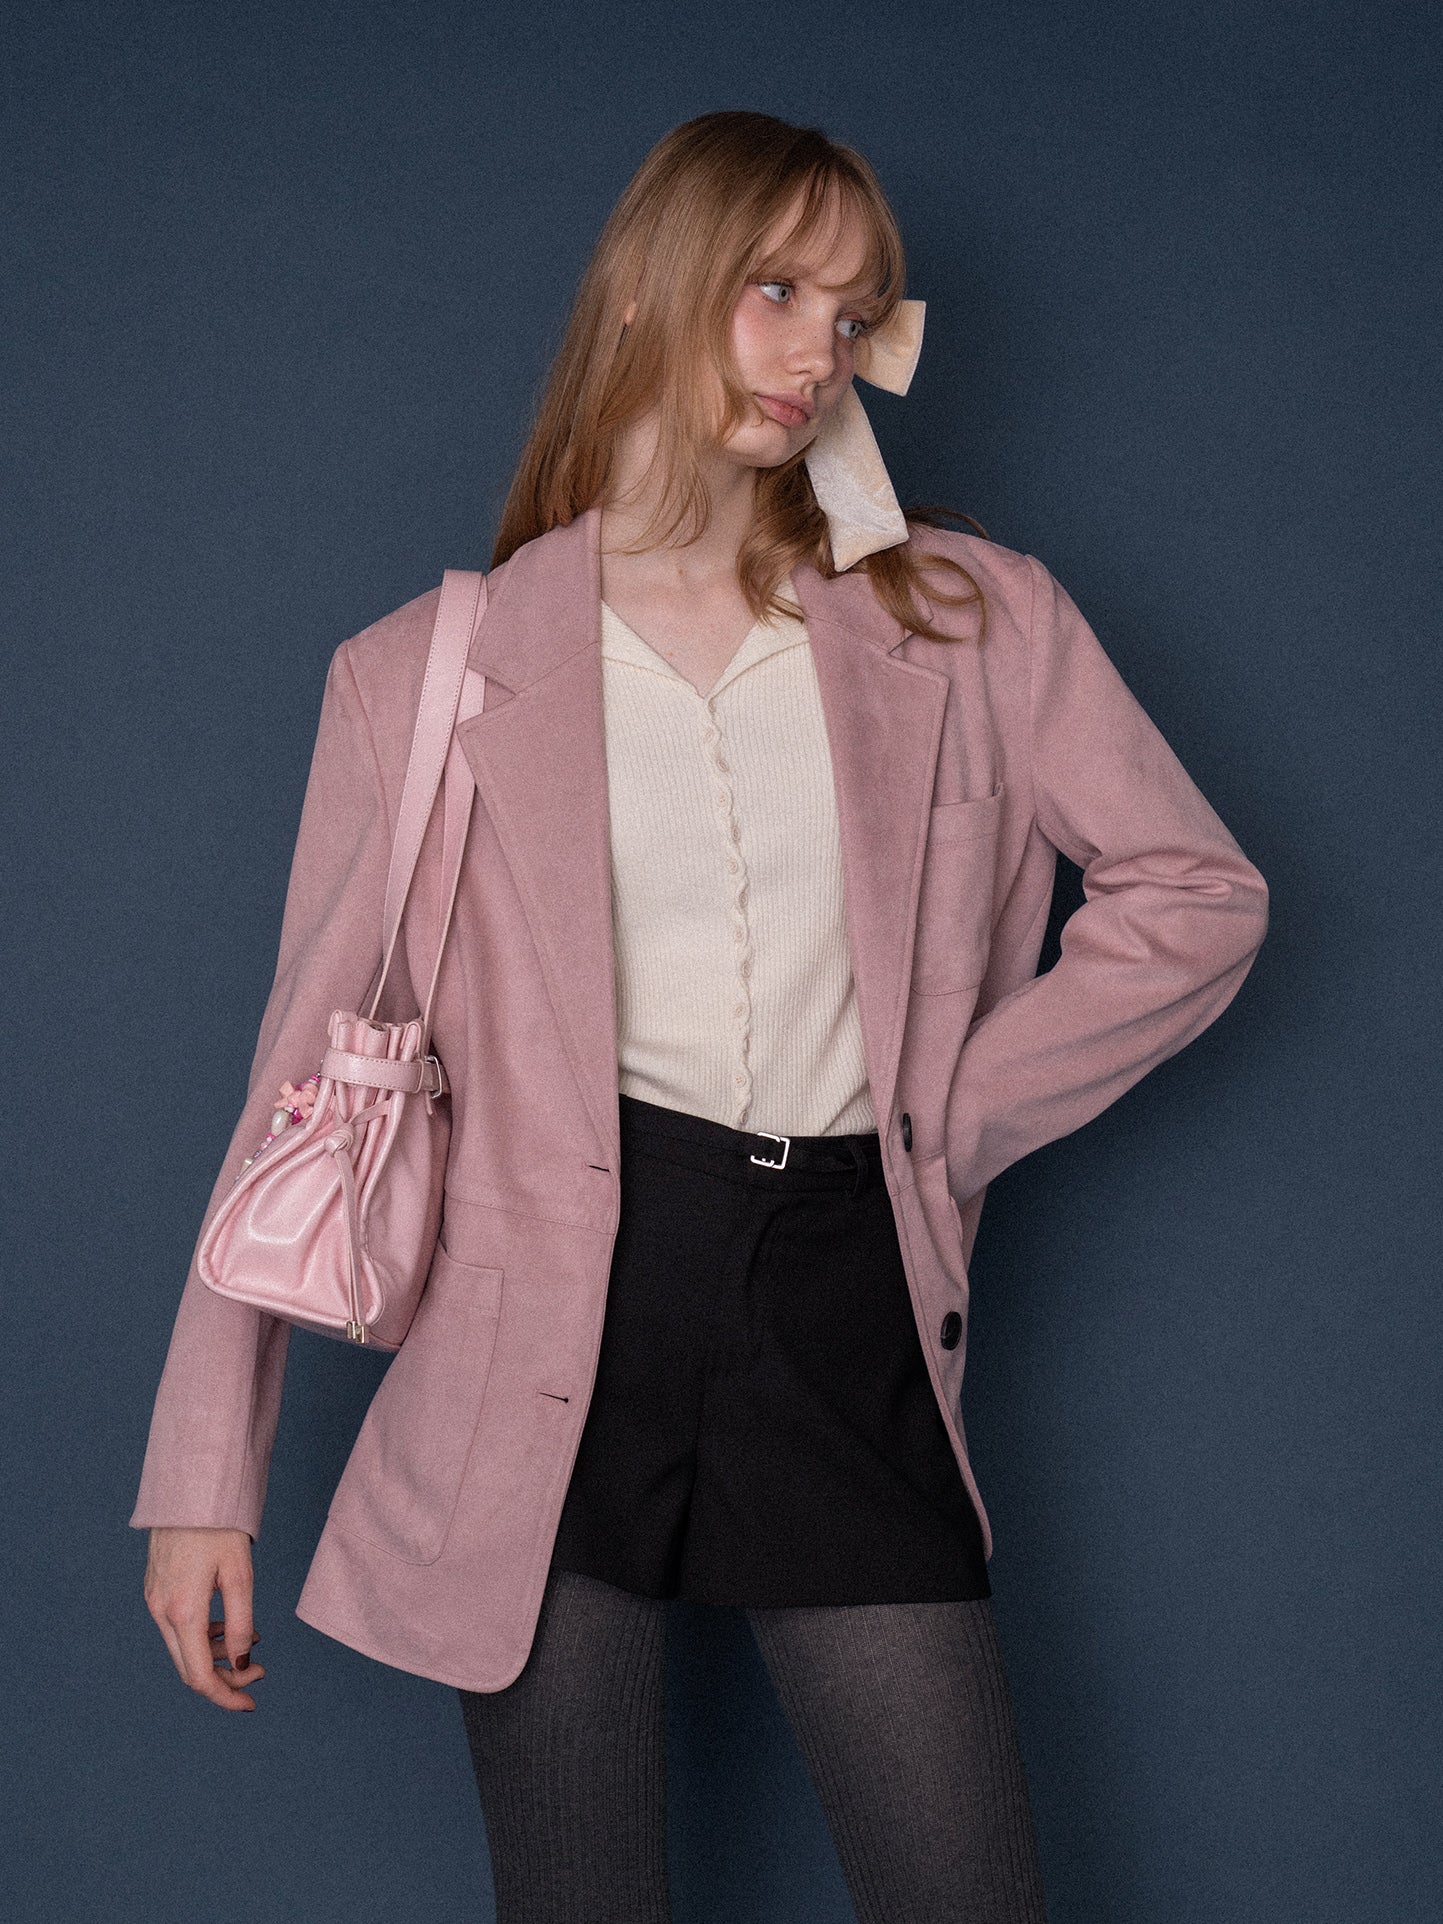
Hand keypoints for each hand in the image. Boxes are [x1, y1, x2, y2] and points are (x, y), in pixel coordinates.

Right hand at [144, 1526, 266, 1711]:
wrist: (188, 1488)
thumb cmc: (219, 1526)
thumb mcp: (240, 1574)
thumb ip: (241, 1623)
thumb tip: (244, 1664)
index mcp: (182, 1612)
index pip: (200, 1676)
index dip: (226, 1696)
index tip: (252, 1703)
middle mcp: (161, 1611)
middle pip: (190, 1668)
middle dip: (226, 1677)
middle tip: (261, 1671)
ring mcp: (154, 1600)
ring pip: (183, 1648)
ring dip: (217, 1654)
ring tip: (252, 1639)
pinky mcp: (155, 1589)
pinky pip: (177, 1627)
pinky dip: (204, 1635)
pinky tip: (229, 1623)